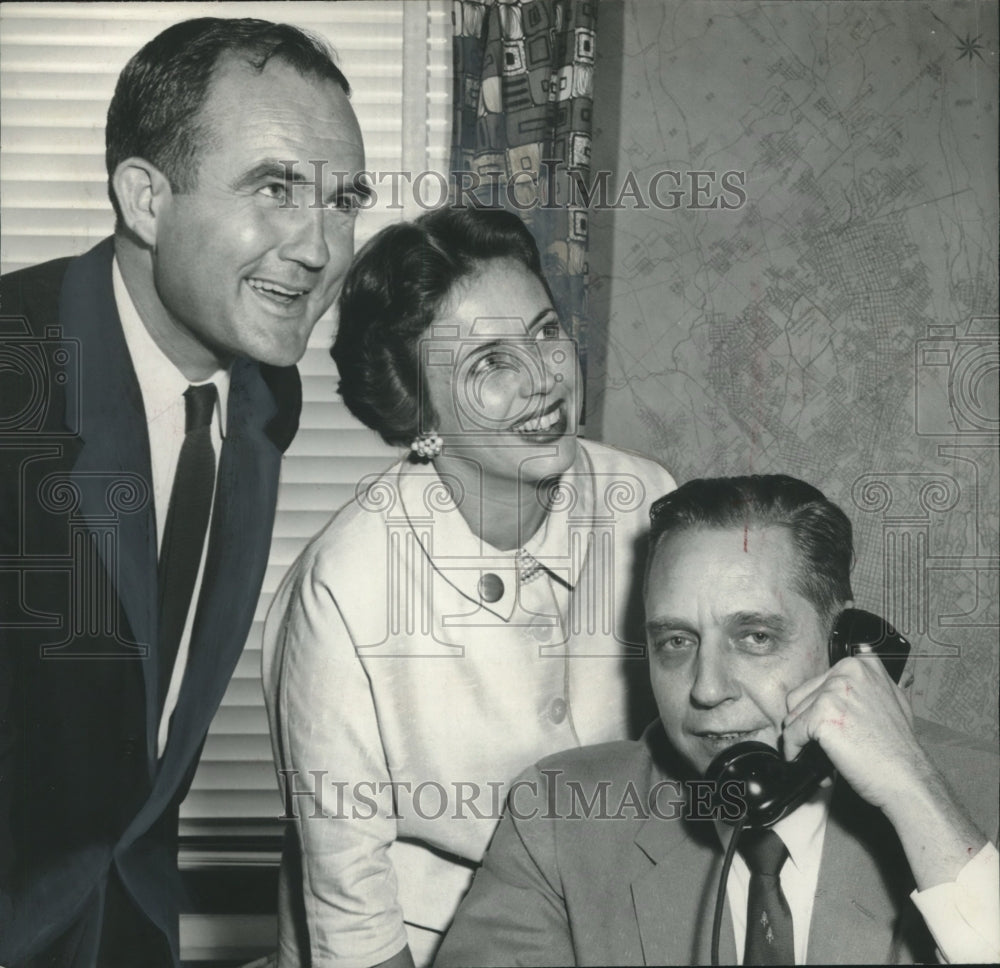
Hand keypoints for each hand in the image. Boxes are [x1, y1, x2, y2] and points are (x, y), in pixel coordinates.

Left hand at [782, 654, 929, 812]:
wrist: (906, 778)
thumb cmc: (898, 747)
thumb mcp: (893, 697)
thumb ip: (874, 676)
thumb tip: (866, 653)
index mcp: (857, 666)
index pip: (814, 685)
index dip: (816, 711)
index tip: (826, 728)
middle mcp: (845, 673)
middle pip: (799, 699)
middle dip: (806, 725)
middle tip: (823, 745)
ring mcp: (833, 693)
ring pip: (794, 717)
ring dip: (802, 739)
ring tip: (822, 755)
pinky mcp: (822, 717)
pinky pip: (792, 734)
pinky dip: (794, 751)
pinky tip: (807, 761)